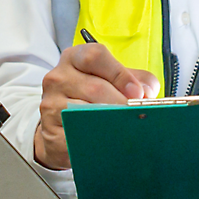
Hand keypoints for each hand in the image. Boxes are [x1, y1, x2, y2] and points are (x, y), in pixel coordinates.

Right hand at [33, 41, 157, 169]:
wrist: (61, 126)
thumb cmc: (91, 98)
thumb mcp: (112, 80)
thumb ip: (136, 80)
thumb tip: (148, 92)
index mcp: (74, 58)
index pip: (95, 57)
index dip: (120, 74)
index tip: (137, 92)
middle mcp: (58, 77)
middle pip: (94, 87)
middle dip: (121, 103)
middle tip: (137, 115)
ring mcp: (50, 104)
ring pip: (85, 112)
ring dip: (111, 122)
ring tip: (127, 128)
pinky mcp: (50, 130)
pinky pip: (76, 136)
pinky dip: (96, 139)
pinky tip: (108, 141)